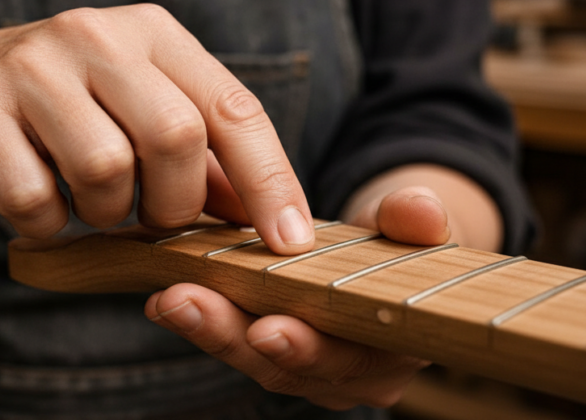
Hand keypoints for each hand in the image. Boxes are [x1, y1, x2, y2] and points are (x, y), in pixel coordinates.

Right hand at [0, 4, 314, 252]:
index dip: (269, 180)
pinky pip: (33, 199)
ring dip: (107, 214)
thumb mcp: (144, 112)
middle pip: (174, 137)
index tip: (289, 241)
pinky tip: (42, 206)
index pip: (233, 107)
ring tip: (91, 202)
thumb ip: (208, 160)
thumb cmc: (72, 109)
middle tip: (155, 217)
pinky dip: (48, 225)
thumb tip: (274, 219)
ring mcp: (29, 64)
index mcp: (153, 31)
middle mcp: (95, 32)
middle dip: (175, 203)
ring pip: (104, 169)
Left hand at [144, 187, 448, 409]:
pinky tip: (164, 298)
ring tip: (167, 298)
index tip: (267, 328)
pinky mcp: (273, 352)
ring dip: (206, 327)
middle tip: (186, 303)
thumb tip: (420, 210)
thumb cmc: (404, 242)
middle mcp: (352, 375)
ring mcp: (310, 370)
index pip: (351, 359)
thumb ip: (416, 219)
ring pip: (253, 359)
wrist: (388, 257)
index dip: (309, 348)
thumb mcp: (414, 224)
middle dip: (232, 336)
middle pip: (288, 368)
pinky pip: (236, 342)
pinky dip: (202, 320)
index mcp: (395, 349)